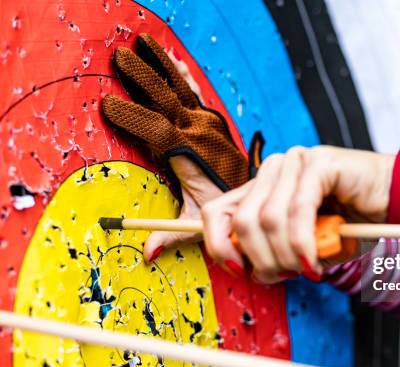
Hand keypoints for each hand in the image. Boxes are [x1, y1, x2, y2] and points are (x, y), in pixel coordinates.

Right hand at [101, 34, 260, 262]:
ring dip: (163, 69)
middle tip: (122, 59)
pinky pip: (195, 96)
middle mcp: (198, 136)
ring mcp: (206, 126)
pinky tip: (175, 62)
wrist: (256, 193)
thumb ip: (171, 234)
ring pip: (182, 92)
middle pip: (167, 103)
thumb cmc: (225, 207)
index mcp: (188, 157)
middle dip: (144, 80)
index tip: (109, 106)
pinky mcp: (211, 123)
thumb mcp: (197, 222)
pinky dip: (184, 78)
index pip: (157, 132)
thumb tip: (145, 253)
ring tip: (146, 46)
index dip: (134, 118)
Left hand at [201, 146, 394, 283]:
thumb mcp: (302, 244)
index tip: (239, 271)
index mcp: (263, 187)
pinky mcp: (319, 163)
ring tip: (306, 269)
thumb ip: (272, 250)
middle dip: (262, 260)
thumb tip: (248, 268)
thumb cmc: (349, 224)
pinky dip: (303, 244)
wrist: (394, 201)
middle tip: (284, 276)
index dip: (219, 246)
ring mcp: (296, 162)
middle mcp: (274, 169)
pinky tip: (313, 261)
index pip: (218, 211)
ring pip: (268, 219)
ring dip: (285, 256)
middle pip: (244, 221)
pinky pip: (299, 211)